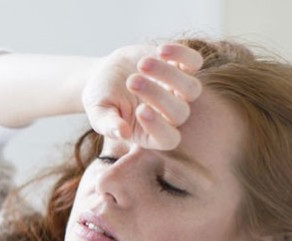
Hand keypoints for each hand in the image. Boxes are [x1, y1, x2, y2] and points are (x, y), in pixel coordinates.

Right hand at [82, 43, 204, 149]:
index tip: (140, 110)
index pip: (168, 139)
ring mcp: (178, 92)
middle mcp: (169, 115)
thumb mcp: (97, 112)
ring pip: (192, 89)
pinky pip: (194, 62)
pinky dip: (182, 54)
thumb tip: (121, 133)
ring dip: (169, 74)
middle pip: (180, 113)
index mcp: (150, 133)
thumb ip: (107, 124)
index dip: (159, 127)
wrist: (106, 73)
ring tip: (142, 63)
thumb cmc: (101, 98)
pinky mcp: (182, 68)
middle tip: (131, 81)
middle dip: (157, 95)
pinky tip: (160, 51)